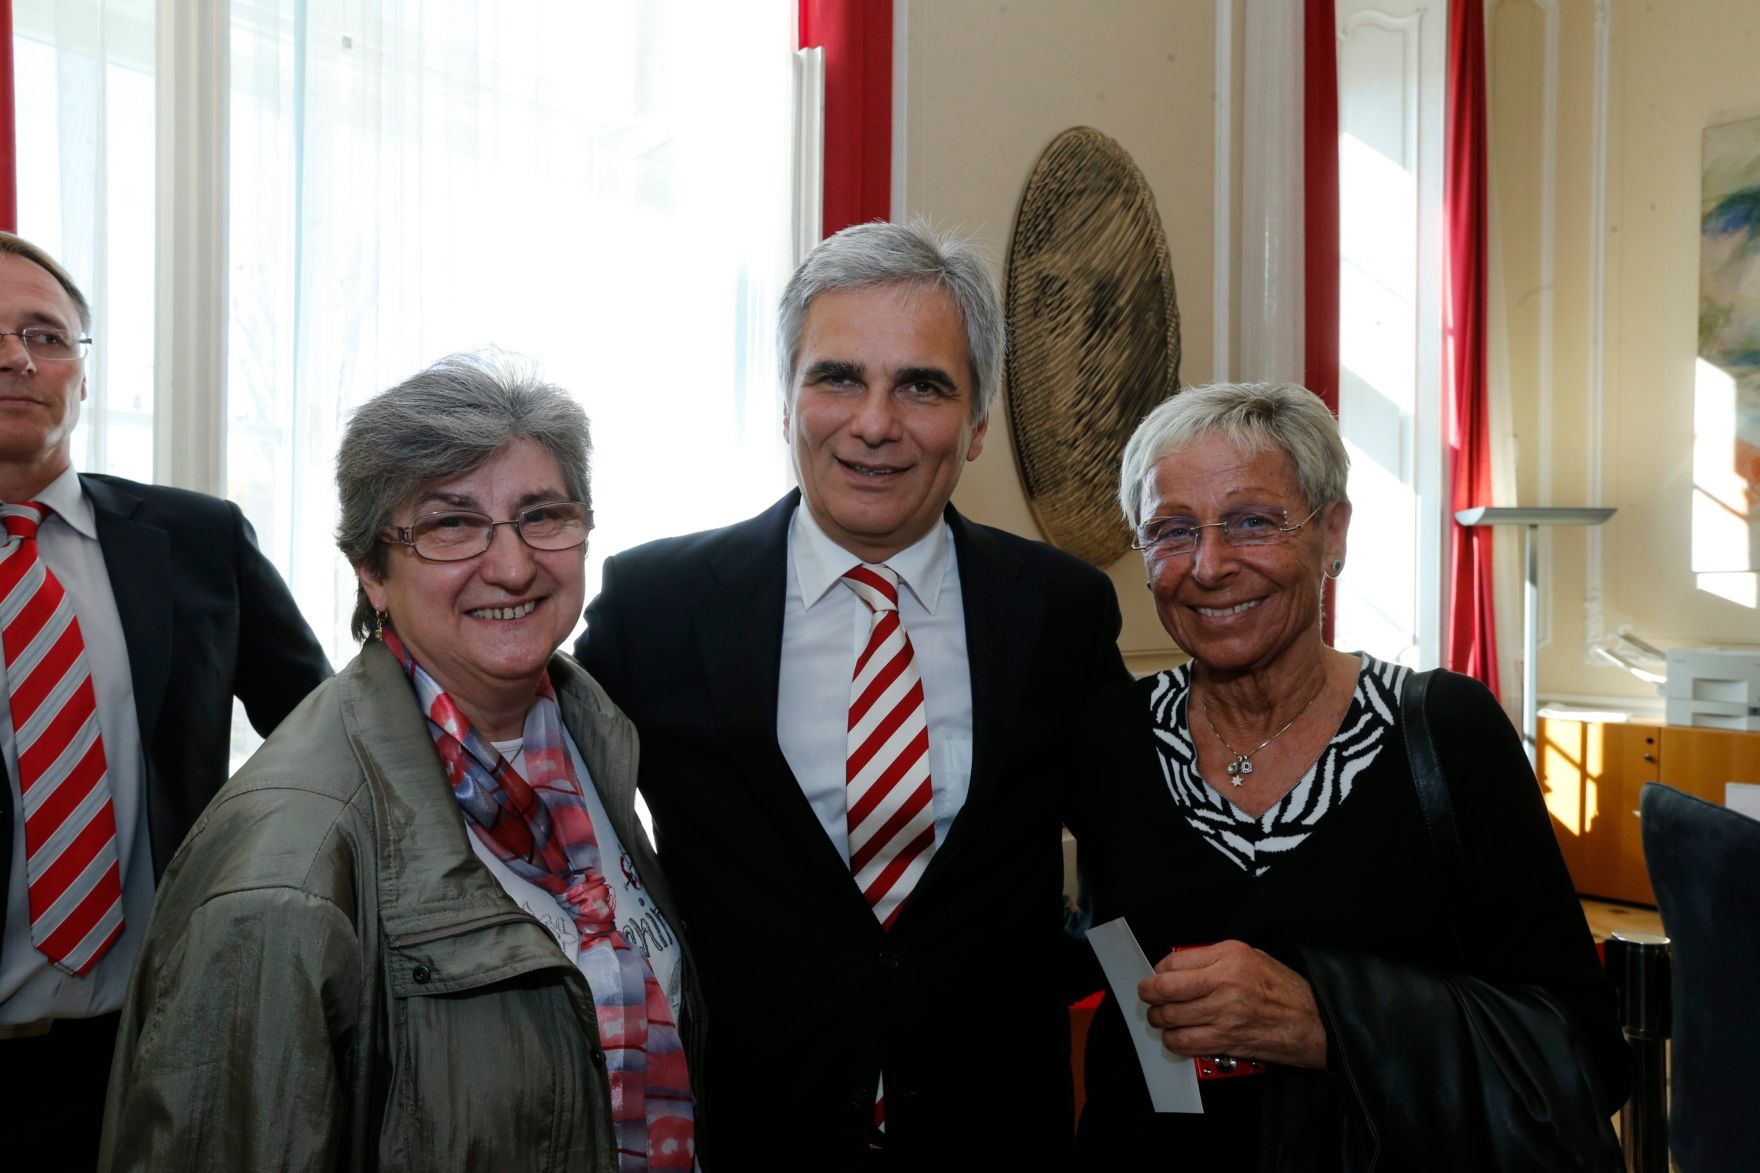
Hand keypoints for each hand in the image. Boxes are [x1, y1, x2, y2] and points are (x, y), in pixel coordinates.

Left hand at [1137, 939, 1327, 1068]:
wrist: (1315, 1022)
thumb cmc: (1286, 989)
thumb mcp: (1251, 956)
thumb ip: (1215, 958)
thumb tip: (1182, 966)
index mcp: (1230, 956)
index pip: (1174, 962)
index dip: (1159, 971)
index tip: (1158, 977)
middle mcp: (1224, 983)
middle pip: (1165, 989)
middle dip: (1150, 995)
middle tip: (1150, 997)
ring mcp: (1224, 1014)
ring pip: (1170, 1017)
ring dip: (1160, 1020)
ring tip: (1163, 1018)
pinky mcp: (1226, 1040)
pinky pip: (1185, 1043)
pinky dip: (1174, 1041)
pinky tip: (1178, 1036)